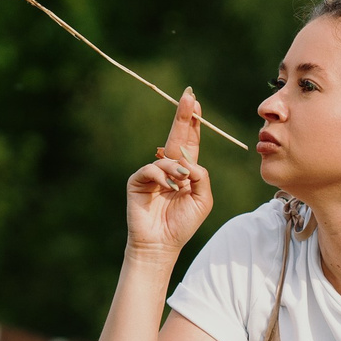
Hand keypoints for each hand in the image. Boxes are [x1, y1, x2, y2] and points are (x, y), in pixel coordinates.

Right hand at [124, 89, 212, 259]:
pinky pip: (151, 168)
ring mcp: (152, 173)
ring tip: (182, 182)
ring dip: (177, 167)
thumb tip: (188, 161)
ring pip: (167, 156)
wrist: (162, 244)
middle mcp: (168, 168)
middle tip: (189, 96)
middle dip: (183, 116)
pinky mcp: (138, 181)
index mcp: (185, 171)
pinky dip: (163, 176)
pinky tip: (170, 189)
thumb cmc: (182, 224)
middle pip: (176, 137)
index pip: (190, 141)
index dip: (193, 123)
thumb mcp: (203, 199)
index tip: (195, 102)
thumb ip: (202, 177)